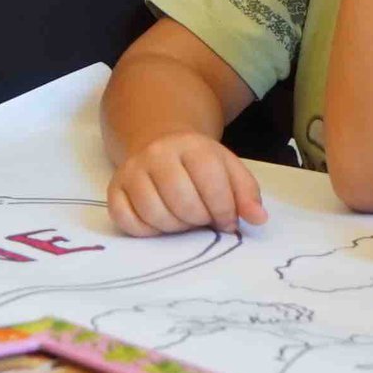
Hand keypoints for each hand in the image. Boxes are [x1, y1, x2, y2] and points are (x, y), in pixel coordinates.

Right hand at [108, 133, 265, 235]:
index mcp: (192, 146)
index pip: (211, 182)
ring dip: (174, 227)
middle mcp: (157, 154)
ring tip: (182, 219)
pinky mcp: (114, 187)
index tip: (228, 221)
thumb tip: (258, 218)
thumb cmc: (199, 165)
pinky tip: (158, 221)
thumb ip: (247, 193)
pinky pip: (125, 219)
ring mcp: (132, 170)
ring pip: (154, 213)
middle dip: (199, 220)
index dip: (224, 210)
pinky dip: (144, 229)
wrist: (159, 143)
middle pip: (182, 201)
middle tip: (203, 219)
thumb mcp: (229, 170)